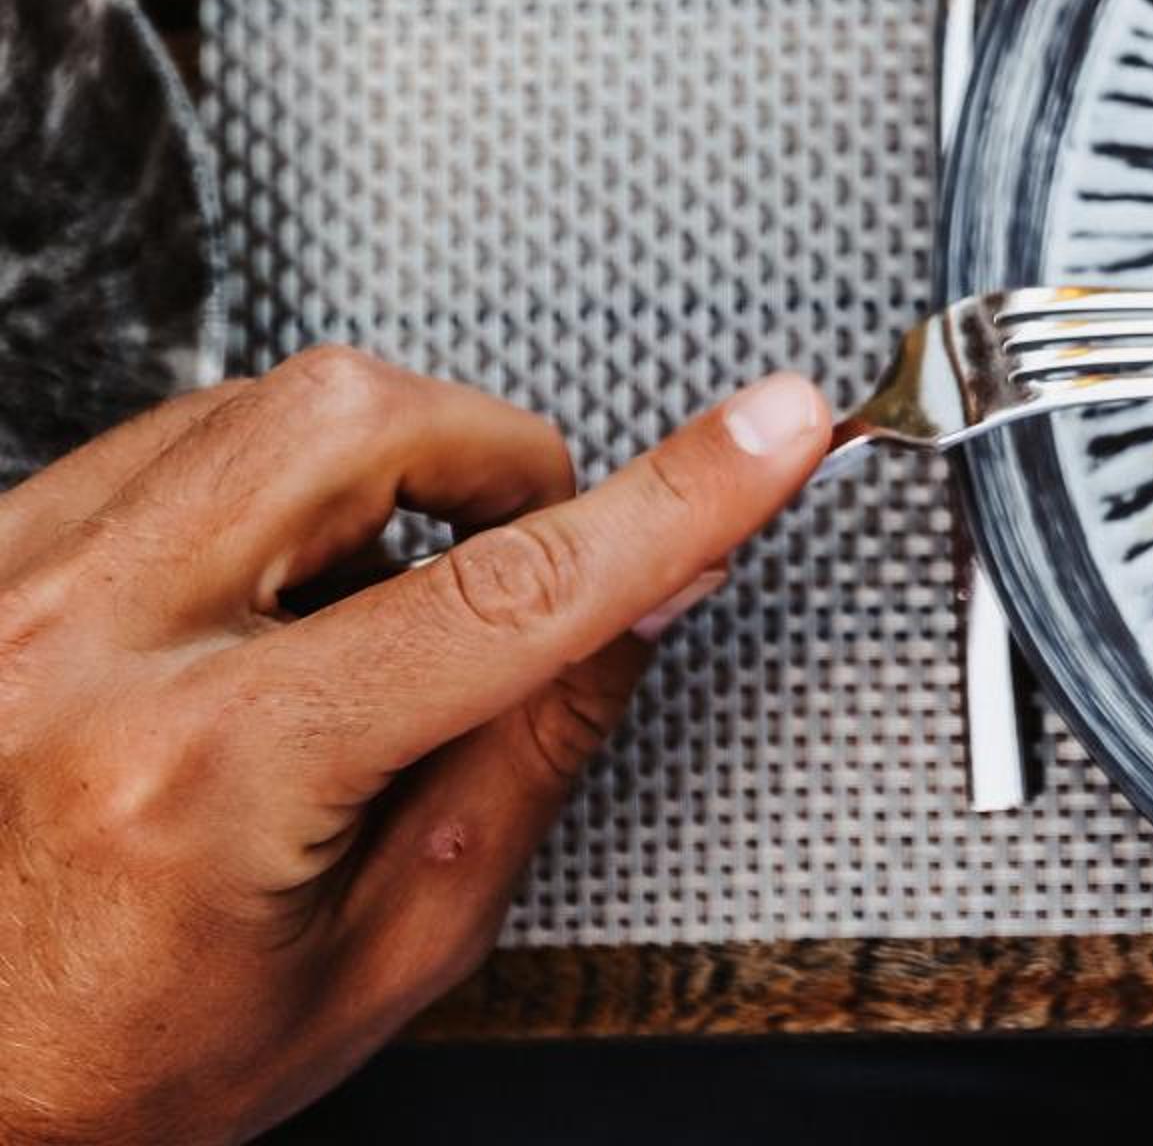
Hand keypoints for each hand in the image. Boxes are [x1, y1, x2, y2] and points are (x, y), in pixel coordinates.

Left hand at [0, 348, 829, 1144]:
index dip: (675, 498)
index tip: (776, 429)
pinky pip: (166, 435)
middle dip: (492, 456)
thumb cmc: (134, 1051)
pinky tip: (258, 601)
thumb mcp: (393, 944)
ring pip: (261, 401)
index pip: (505, 593)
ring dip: (372, 475)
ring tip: (359, 614)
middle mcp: (73, 651)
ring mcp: (4, 587)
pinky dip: (259, 489)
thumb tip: (650, 586)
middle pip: (358, 415)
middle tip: (527, 544)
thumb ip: (536, 745)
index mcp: (199, 773)